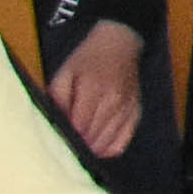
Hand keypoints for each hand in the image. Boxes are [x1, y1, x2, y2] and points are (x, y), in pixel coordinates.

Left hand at [47, 20, 143, 158]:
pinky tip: (97, 143)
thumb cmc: (88, 59)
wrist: (119, 44)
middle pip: (92, 139)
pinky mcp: (136, 114)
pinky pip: (121, 144)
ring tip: (80, 141)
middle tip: (66, 140)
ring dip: (91, 148)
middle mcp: (114, 101)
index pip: (79, 127)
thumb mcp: (65, 72)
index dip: (66, 136)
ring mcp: (127, 109)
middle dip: (77, 144)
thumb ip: (57, 98)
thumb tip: (56, 124)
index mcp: (94, 88)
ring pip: (106, 144)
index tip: (58, 137)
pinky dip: (107, 149)